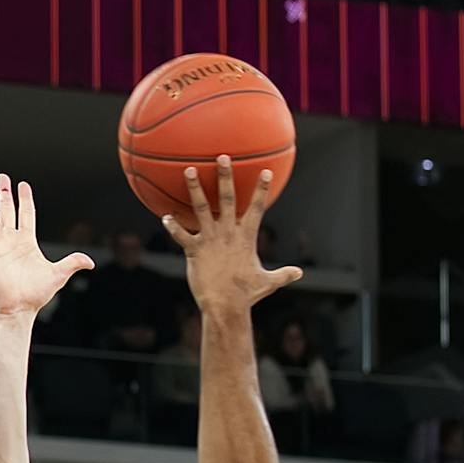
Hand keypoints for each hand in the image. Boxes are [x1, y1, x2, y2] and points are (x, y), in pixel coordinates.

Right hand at [0, 176, 91, 318]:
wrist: (18, 308)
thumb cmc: (36, 294)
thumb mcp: (58, 274)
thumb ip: (72, 263)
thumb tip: (90, 262)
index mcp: (27, 242)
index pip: (26, 214)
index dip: (25, 199)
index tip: (23, 185)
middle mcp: (10, 240)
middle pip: (6, 210)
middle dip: (3, 193)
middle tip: (2, 178)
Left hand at [161, 160, 300, 317]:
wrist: (226, 305)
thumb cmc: (246, 294)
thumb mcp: (267, 282)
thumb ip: (283, 274)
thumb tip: (299, 274)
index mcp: (246, 237)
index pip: (256, 208)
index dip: (261, 190)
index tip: (265, 171)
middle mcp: (228, 233)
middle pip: (227, 198)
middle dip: (225, 176)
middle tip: (222, 157)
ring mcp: (210, 240)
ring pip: (201, 208)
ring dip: (195, 189)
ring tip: (190, 170)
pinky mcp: (194, 250)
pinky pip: (181, 235)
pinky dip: (173, 226)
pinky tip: (165, 217)